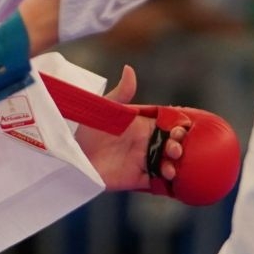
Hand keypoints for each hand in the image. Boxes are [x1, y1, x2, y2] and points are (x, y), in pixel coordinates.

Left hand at [72, 65, 187, 190]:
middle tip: (175, 149)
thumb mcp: (105, 107)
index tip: (182, 129)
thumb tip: (129, 69)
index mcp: (143, 125)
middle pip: (171, 146)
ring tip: (170, 169)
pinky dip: (167, 184)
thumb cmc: (87, 125)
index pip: (168, 126)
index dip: (179, 128)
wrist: (71, 151)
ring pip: (167, 165)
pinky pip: (156, 183)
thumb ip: (120, 92)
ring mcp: (142, 162)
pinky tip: (171, 182)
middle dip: (178, 147)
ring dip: (174, 167)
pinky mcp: (135, 179)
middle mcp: (146, 144)